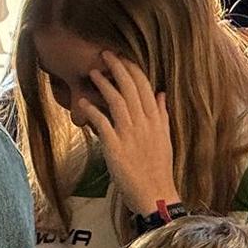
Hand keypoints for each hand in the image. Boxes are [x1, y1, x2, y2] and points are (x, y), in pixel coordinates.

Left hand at [77, 51, 178, 216]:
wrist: (155, 193)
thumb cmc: (159, 167)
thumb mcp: (165, 138)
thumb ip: (162, 114)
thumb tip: (161, 94)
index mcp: (156, 120)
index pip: (145, 87)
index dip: (133, 69)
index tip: (123, 57)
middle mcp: (144, 123)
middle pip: (130, 88)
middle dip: (118, 68)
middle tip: (105, 54)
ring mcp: (130, 134)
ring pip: (117, 101)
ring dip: (104, 84)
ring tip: (92, 72)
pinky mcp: (116, 147)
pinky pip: (102, 124)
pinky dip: (92, 111)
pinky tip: (82, 102)